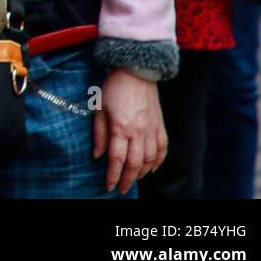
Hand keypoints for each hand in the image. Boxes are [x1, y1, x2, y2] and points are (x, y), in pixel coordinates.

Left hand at [92, 68, 166, 194]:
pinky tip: (152, 168)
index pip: (117, 158)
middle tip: (121, 189)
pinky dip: (158, 162)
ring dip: (142, 173)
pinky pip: (163, 150)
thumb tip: (97, 155)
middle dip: (128, 180)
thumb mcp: (99, 108)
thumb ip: (99, 133)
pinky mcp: (161, 126)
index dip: (113, 175)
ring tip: (133, 179)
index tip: (109, 186)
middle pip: (135, 164)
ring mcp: (152, 130)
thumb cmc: (114, 88)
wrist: (137, 71)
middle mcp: (139, 132)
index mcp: (121, 127)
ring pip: (150, 160)